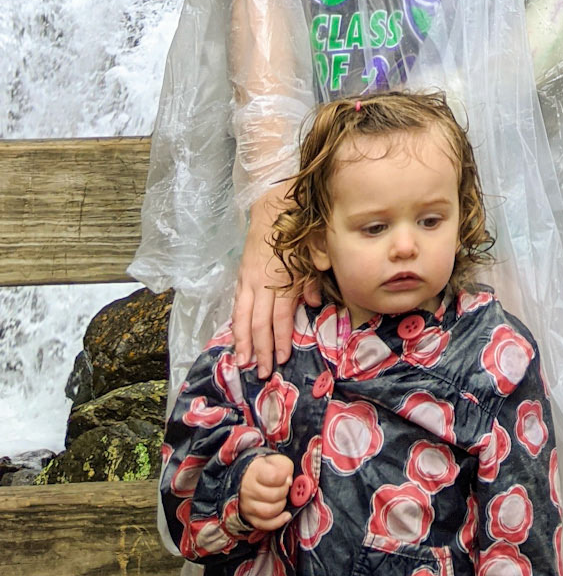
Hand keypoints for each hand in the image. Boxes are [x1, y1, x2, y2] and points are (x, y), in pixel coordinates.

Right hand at [232, 190, 303, 378]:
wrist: (273, 202)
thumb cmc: (299, 225)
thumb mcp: (315, 246)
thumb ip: (313, 273)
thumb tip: (312, 301)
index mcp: (282, 276)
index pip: (280, 316)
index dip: (280, 339)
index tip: (282, 359)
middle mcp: (262, 281)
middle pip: (258, 323)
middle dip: (260, 350)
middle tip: (262, 373)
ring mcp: (248, 279)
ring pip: (242, 316)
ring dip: (242, 342)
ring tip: (243, 363)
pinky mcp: (241, 275)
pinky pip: (236, 304)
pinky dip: (234, 323)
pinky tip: (235, 338)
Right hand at [239, 452, 293, 533]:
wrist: (244, 477)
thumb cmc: (263, 469)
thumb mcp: (275, 460)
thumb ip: (285, 466)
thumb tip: (290, 481)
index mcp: (255, 471)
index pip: (274, 477)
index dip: (285, 478)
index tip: (287, 477)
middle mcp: (248, 489)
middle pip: (273, 496)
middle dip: (285, 492)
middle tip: (285, 488)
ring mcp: (247, 505)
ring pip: (269, 512)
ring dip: (281, 505)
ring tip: (282, 498)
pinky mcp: (249, 518)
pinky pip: (264, 525)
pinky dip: (278, 522)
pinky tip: (286, 516)